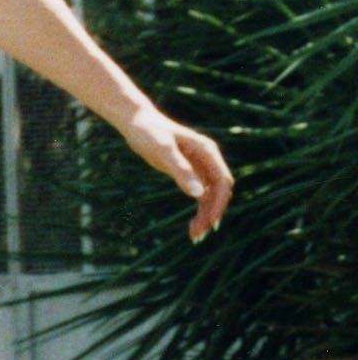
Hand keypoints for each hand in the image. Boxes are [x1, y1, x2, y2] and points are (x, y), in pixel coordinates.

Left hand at [121, 107, 232, 240]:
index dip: (219, 203)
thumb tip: (198, 194)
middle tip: (198, 236)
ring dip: (206, 215)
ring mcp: (201, 166)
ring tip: (194, 236)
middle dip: (212, 213)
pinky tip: (192, 225)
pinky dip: (200, 209)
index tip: (210, 223)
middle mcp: (208, 159)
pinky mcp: (190, 172)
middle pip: (220, 191)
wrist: (137, 122)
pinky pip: (201, 195)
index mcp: (207, 151)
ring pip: (211, 196)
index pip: (222, 181)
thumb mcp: (163, 152)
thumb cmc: (149, 133)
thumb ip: (181, 171)